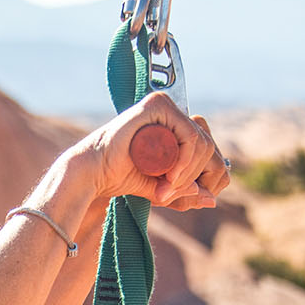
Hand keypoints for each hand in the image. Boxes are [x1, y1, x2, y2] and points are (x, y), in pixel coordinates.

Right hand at [71, 93, 230, 209]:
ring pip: (200, 142)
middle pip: (207, 145)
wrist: (92, 171)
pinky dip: (186, 160)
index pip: (206, 147)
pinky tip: (170, 175)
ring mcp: (164, 104)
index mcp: (173, 123)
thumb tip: (212, 200)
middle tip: (170, 191)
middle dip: (195, 175)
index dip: (202, 175)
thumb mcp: (161, 186)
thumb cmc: (119, 176)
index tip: (181, 193)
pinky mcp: (157, 106)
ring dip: (189, 171)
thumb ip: (184, 190)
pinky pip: (189, 136)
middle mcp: (171, 110)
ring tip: (167, 186)